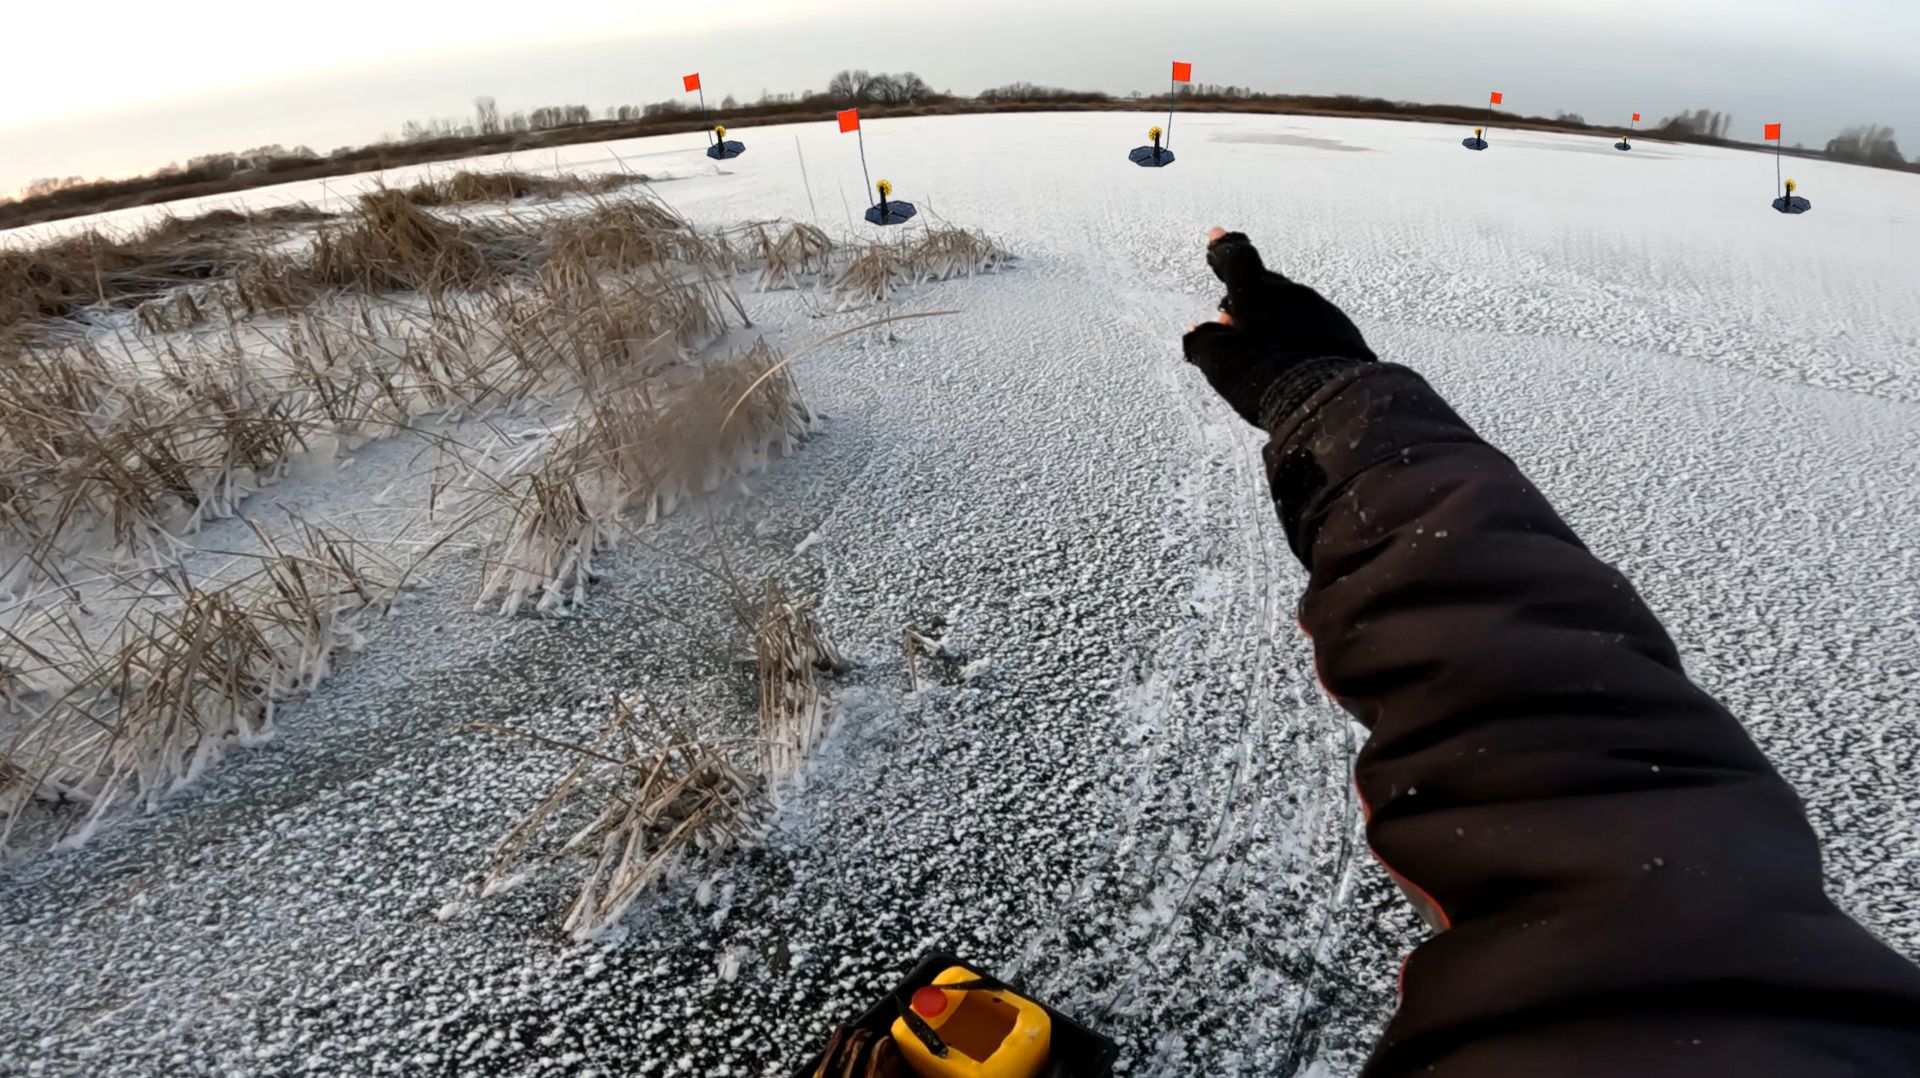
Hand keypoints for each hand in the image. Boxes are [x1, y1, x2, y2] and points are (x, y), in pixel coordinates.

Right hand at [1181, 227, 1374, 428]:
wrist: (1330, 399)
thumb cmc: (1268, 377)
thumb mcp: (1221, 363)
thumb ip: (1204, 342)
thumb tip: (1197, 331)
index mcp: (1255, 293)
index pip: (1237, 258)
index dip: (1223, 248)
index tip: (1216, 234)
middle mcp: (1289, 294)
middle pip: (1263, 283)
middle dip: (1245, 296)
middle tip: (1230, 318)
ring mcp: (1320, 310)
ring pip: (1289, 304)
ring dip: (1273, 317)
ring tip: (1262, 344)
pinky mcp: (1343, 331)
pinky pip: (1313, 323)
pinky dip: (1298, 333)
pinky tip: (1294, 354)